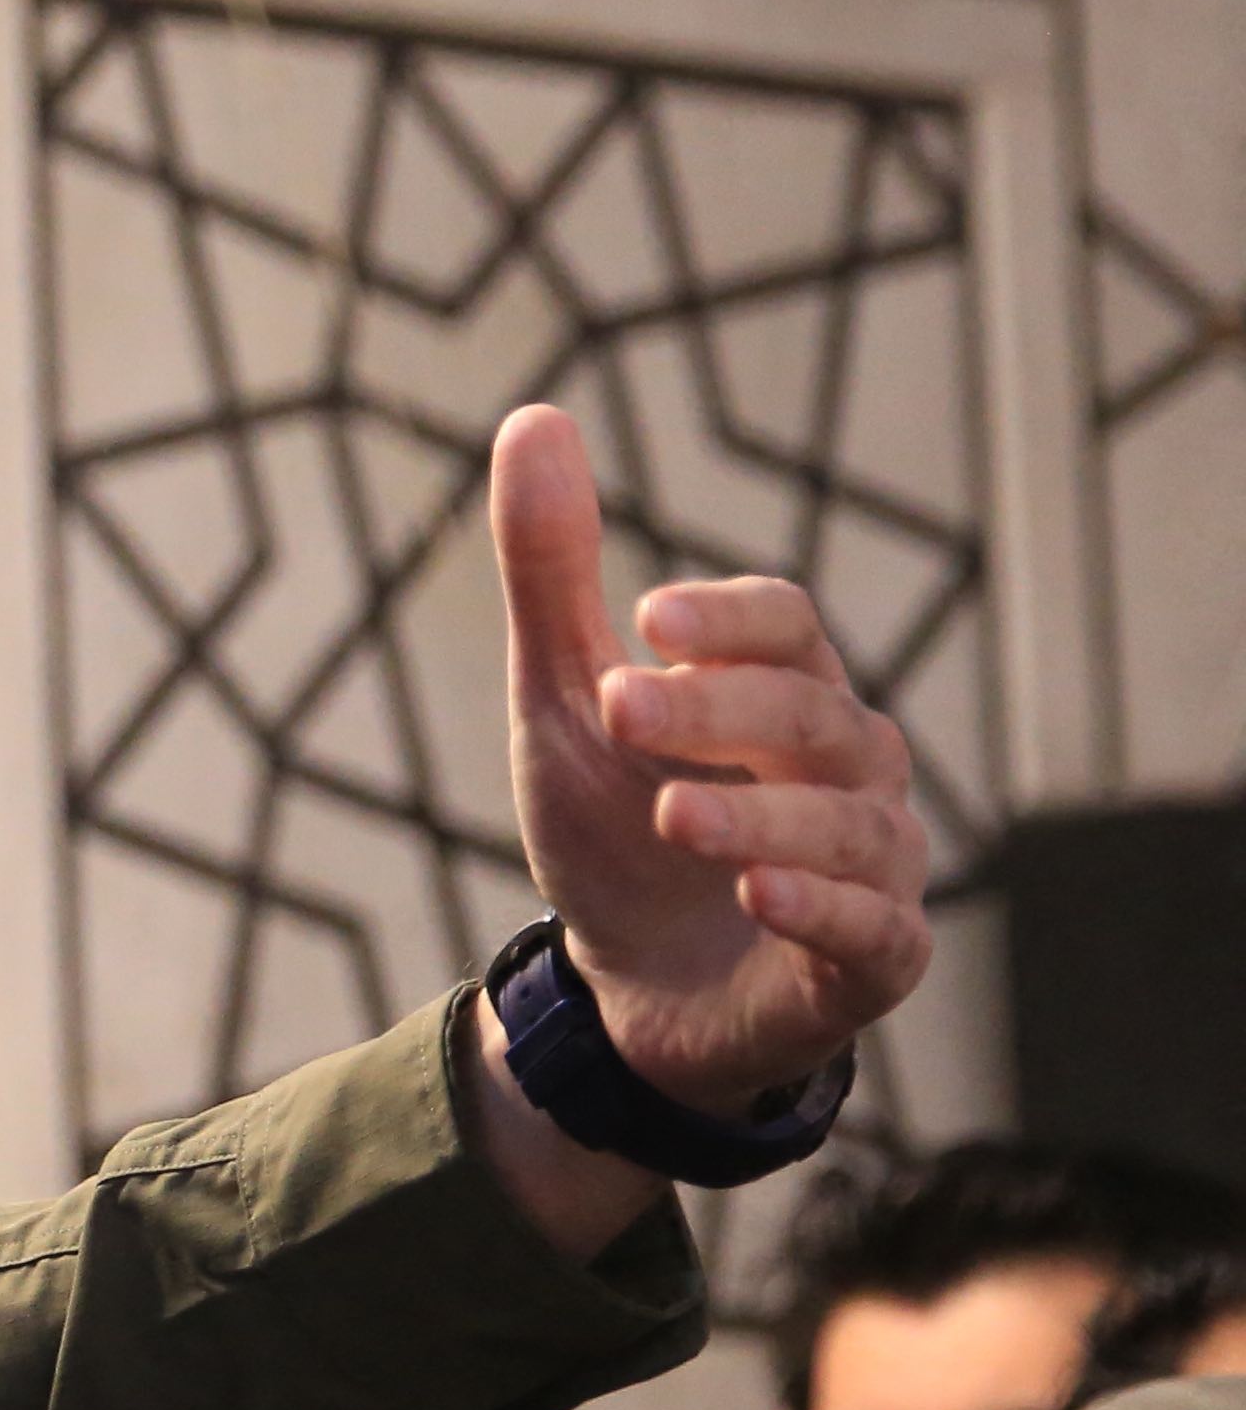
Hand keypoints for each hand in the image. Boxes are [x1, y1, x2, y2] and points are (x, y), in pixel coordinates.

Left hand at [490, 402, 933, 1109]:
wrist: (624, 992)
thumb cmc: (612, 830)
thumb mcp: (564, 702)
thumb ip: (554, 573)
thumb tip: (532, 417)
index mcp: (784, 695)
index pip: (786, 626)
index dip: (726, 620)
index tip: (645, 618)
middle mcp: (851, 771)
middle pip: (813, 715)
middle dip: (718, 711)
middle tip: (618, 708)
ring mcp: (873, 868)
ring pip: (850, 826)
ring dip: (761, 819)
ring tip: (673, 815)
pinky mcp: (873, 964)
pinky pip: (877, 932)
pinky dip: (824, 910)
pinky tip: (759, 896)